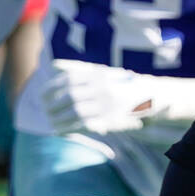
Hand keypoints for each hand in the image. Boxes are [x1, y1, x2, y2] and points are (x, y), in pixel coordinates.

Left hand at [42, 60, 194, 135]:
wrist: (152, 97)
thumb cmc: (123, 84)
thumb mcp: (104, 72)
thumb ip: (79, 69)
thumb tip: (54, 65)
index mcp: (99, 75)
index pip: (68, 80)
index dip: (51, 88)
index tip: (42, 95)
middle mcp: (103, 88)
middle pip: (70, 96)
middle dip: (53, 104)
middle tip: (45, 109)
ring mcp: (107, 104)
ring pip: (75, 111)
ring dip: (58, 118)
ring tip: (50, 121)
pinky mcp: (110, 119)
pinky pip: (84, 125)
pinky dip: (68, 127)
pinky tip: (59, 130)